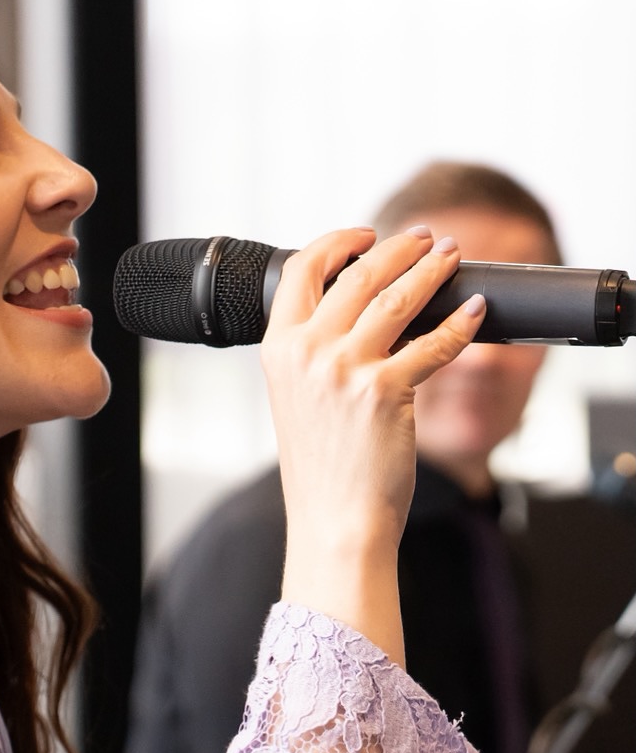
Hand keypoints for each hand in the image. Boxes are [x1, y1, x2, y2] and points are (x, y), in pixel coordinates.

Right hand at [264, 225, 485, 660]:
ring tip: (451, 256)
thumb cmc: (322, 465)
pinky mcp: (385, 392)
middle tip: (426, 239)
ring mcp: (345, 370)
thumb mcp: (297, 396)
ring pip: (397, 299)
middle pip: (358, 276)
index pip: (303, 270)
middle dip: (399, 249)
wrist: (335, 519)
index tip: (367, 234)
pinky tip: (474, 310)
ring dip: (431, 270)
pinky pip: (433, 345)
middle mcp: (308, 353)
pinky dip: (460, 323)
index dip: (339, 242)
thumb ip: (314, 350)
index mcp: (278, 349)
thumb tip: (359, 306)